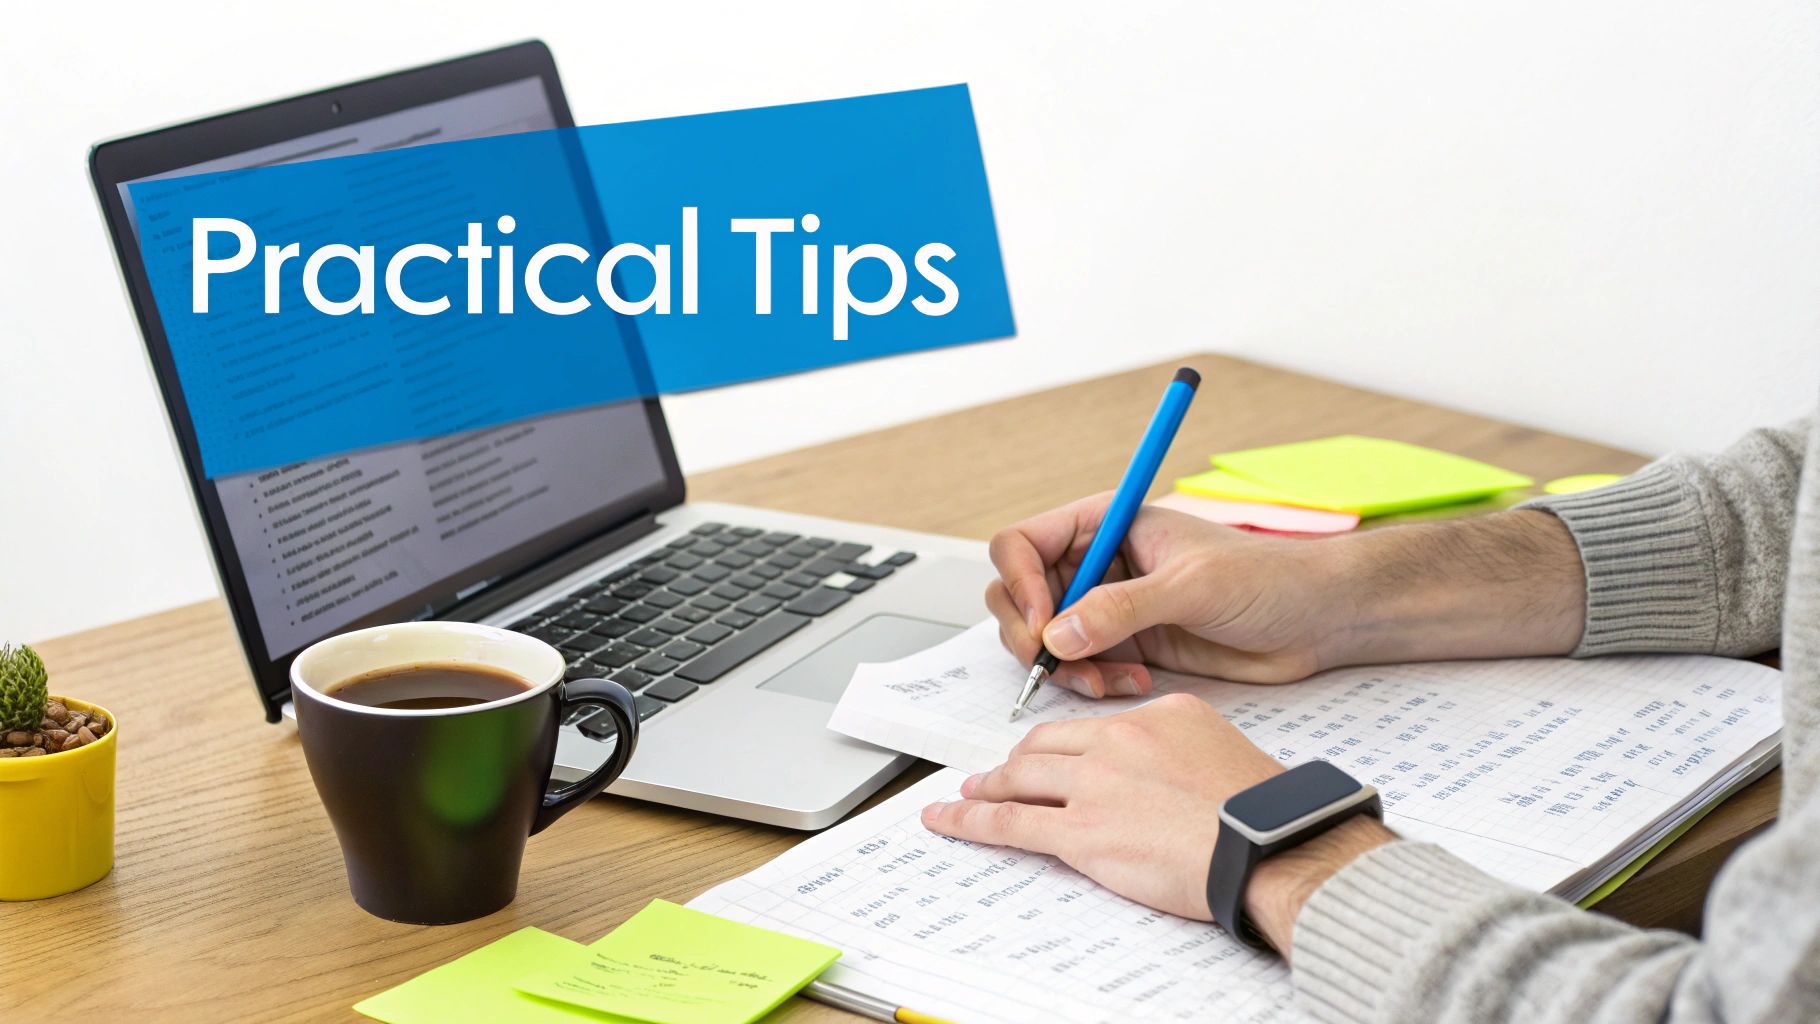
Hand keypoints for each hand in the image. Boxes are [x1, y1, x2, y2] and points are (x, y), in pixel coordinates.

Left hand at [921, 693, 1397, 950]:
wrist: (1266, 843)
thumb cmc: (1260, 810)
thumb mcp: (1221, 749)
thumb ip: (1180, 746)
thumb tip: (1163, 764)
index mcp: (1155, 716)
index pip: (1091, 724)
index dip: (1062, 743)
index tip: (1052, 752)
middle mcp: (1118, 741)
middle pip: (1047, 745)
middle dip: (1017, 762)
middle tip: (1000, 773)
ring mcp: (1094, 784)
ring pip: (1020, 777)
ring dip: (989, 787)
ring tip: (970, 793)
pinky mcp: (1080, 831)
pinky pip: (1009, 822)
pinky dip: (969, 820)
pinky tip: (948, 819)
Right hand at [986, 495, 1587, 698]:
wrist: (1320, 620)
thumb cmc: (1270, 579)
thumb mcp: (1193, 586)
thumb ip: (1122, 608)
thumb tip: (1058, 635)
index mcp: (1108, 523)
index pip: (1025, 542)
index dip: (1019, 582)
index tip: (1042, 622)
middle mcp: (1101, 562)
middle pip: (1020, 594)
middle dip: (1032, 633)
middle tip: (1058, 662)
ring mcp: (1110, 606)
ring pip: (1046, 638)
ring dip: (1062, 665)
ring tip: (1106, 680)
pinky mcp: (1128, 645)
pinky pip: (1080, 667)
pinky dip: (1091, 683)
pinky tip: (1133, 684)